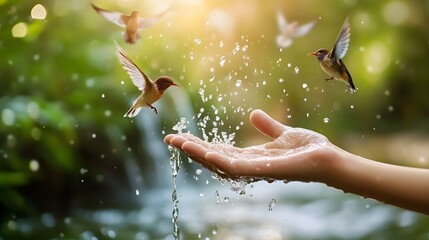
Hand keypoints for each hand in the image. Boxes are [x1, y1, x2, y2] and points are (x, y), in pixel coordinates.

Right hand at [164, 109, 339, 182]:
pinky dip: (221, 161)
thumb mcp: (283, 133)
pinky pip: (239, 167)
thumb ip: (267, 127)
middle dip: (192, 149)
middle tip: (170, 139)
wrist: (328, 158)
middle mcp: (249, 166)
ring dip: (199, 154)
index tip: (181, 135)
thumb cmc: (309, 149)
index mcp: (251, 157)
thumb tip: (252, 114)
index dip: (199, 144)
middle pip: (214, 158)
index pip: (219, 151)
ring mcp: (255, 170)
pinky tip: (207, 151)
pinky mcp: (265, 170)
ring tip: (180, 144)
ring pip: (220, 163)